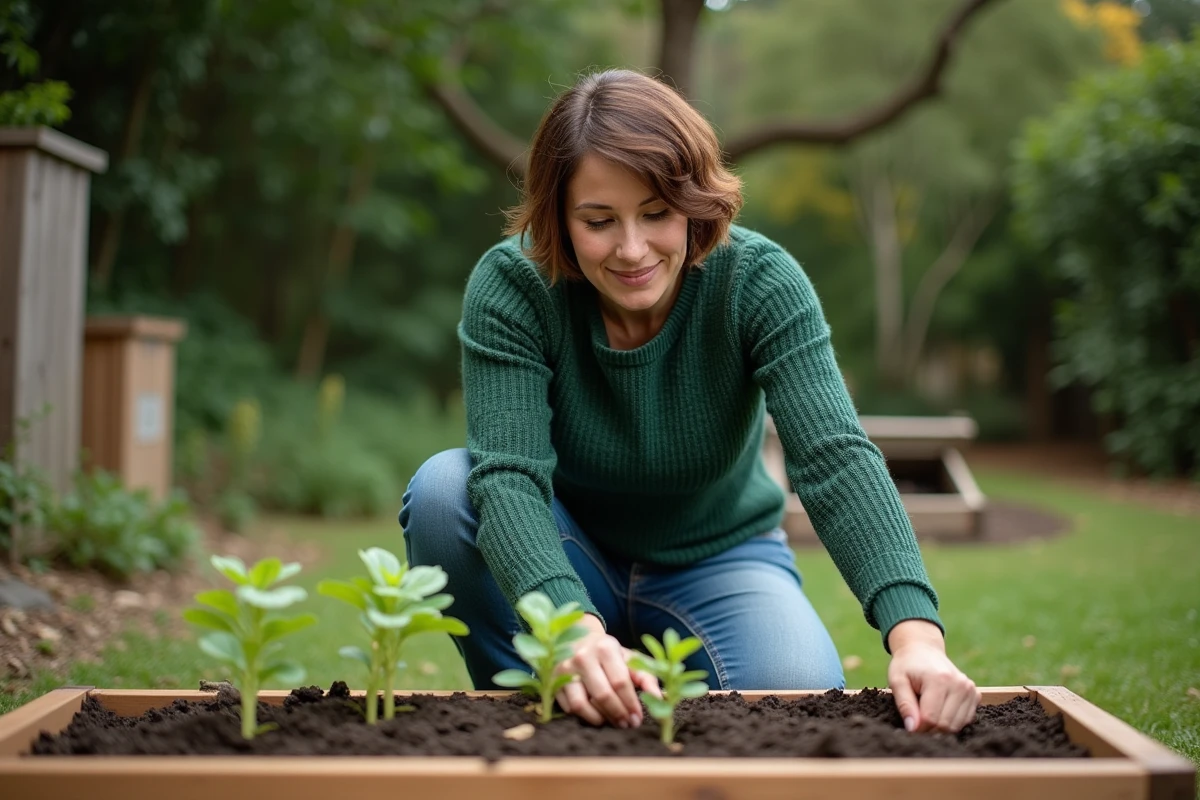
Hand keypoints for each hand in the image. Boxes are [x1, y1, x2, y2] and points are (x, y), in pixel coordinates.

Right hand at [555, 614, 661, 727]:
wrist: (576, 638)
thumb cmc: (608, 653)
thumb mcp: (628, 658)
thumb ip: (647, 676)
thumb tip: (660, 698)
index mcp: (606, 647)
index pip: (621, 682)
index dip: (631, 704)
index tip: (638, 718)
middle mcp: (583, 656)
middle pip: (603, 695)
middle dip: (618, 714)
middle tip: (627, 725)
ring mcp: (564, 669)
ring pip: (581, 704)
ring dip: (599, 719)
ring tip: (611, 721)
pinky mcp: (552, 680)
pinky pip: (568, 707)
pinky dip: (583, 716)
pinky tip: (595, 715)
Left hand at [886, 619, 980, 733]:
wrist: (923, 650)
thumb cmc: (907, 666)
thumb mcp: (897, 681)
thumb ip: (904, 704)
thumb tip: (912, 729)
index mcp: (939, 680)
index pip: (931, 719)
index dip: (918, 728)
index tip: (909, 725)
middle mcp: (959, 685)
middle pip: (946, 725)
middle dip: (929, 729)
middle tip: (916, 720)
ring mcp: (970, 689)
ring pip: (956, 726)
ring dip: (940, 727)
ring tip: (927, 711)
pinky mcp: (975, 694)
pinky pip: (965, 721)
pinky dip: (951, 721)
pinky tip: (940, 709)